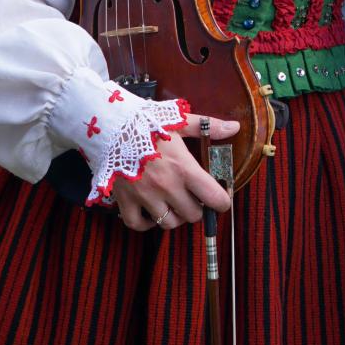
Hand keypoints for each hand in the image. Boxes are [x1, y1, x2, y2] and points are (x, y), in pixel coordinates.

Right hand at [108, 112, 238, 229]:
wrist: (110, 123)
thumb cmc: (147, 121)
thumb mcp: (179, 120)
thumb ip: (208, 126)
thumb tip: (235, 127)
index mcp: (183, 167)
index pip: (213, 197)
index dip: (222, 202)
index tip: (221, 199)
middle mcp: (166, 186)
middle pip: (193, 215)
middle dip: (198, 208)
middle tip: (194, 197)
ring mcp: (144, 195)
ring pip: (169, 223)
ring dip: (176, 217)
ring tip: (175, 204)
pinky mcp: (124, 200)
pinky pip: (138, 224)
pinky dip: (146, 223)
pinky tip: (151, 212)